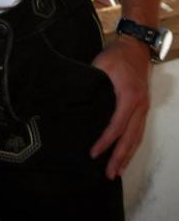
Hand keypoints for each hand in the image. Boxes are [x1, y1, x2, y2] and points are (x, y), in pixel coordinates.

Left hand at [89, 35, 150, 178]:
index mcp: (129, 96)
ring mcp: (144, 107)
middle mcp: (140, 105)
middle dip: (120, 158)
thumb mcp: (101, 64)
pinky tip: (125, 153)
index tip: (94, 153)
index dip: (106, 142)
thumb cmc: (118, 54)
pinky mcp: (143, 106)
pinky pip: (139, 130)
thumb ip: (91, 82)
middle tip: (110, 175)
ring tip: (118, 171)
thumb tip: (76, 97)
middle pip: (131, 138)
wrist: (136, 45)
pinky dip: (132, 145)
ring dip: (128, 155)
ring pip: (137, 137)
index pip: (117, 126)